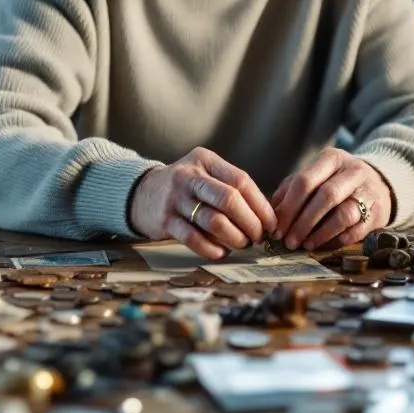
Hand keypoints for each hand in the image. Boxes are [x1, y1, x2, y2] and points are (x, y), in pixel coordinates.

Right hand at [128, 147, 277, 258]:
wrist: (142, 194)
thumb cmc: (186, 188)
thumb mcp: (206, 175)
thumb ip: (231, 188)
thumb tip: (267, 217)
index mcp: (205, 160)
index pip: (241, 181)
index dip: (261, 205)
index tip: (271, 223)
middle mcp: (189, 175)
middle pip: (229, 199)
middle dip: (250, 223)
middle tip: (258, 237)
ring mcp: (175, 198)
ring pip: (214, 221)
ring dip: (234, 238)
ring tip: (242, 244)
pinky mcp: (165, 220)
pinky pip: (194, 239)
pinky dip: (212, 249)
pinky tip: (221, 252)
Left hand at [271, 147, 392, 250]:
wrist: (378, 185)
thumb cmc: (335, 182)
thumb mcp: (315, 177)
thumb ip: (290, 191)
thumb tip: (271, 214)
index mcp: (332, 158)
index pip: (305, 181)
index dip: (289, 207)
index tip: (277, 228)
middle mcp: (353, 171)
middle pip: (325, 196)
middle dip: (303, 222)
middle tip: (288, 241)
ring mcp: (368, 191)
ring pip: (343, 214)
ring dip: (320, 233)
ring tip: (305, 245)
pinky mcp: (377, 213)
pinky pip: (356, 230)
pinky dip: (336, 240)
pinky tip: (322, 246)